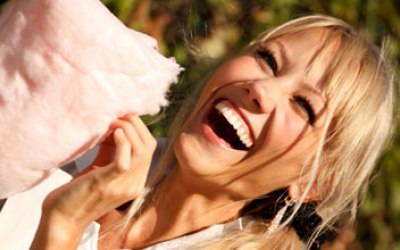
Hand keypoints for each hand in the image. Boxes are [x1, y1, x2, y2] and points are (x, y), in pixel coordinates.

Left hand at [31, 114, 156, 248]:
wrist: (62, 220)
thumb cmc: (78, 191)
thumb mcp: (100, 168)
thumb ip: (110, 150)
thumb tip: (114, 123)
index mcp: (135, 181)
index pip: (150, 147)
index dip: (139, 127)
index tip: (123, 115)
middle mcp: (134, 185)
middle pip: (149, 146)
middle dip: (135, 124)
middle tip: (117, 113)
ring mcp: (123, 186)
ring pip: (141, 150)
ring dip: (128, 129)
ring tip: (112, 121)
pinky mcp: (107, 184)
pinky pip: (125, 160)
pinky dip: (122, 141)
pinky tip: (112, 132)